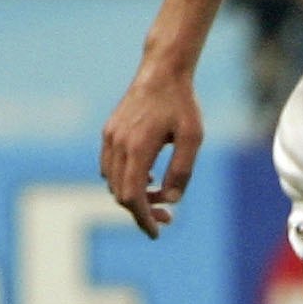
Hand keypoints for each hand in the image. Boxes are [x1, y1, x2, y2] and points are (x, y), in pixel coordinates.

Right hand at [100, 64, 201, 236]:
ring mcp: (110, 137)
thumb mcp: (193, 137)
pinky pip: (110, 166)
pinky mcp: (109, 132)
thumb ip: (182, 170)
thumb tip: (172, 200)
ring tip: (161, 194)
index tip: (157, 232)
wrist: (163, 70)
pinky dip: (125, 179)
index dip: (143, 218)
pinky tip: (149, 177)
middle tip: (168, 217)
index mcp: (137, 148)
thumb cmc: (182, 103)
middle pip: (120, 193)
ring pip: (113, 181)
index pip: (131, 197)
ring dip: (134, 195)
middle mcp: (117, 144)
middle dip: (142, 210)